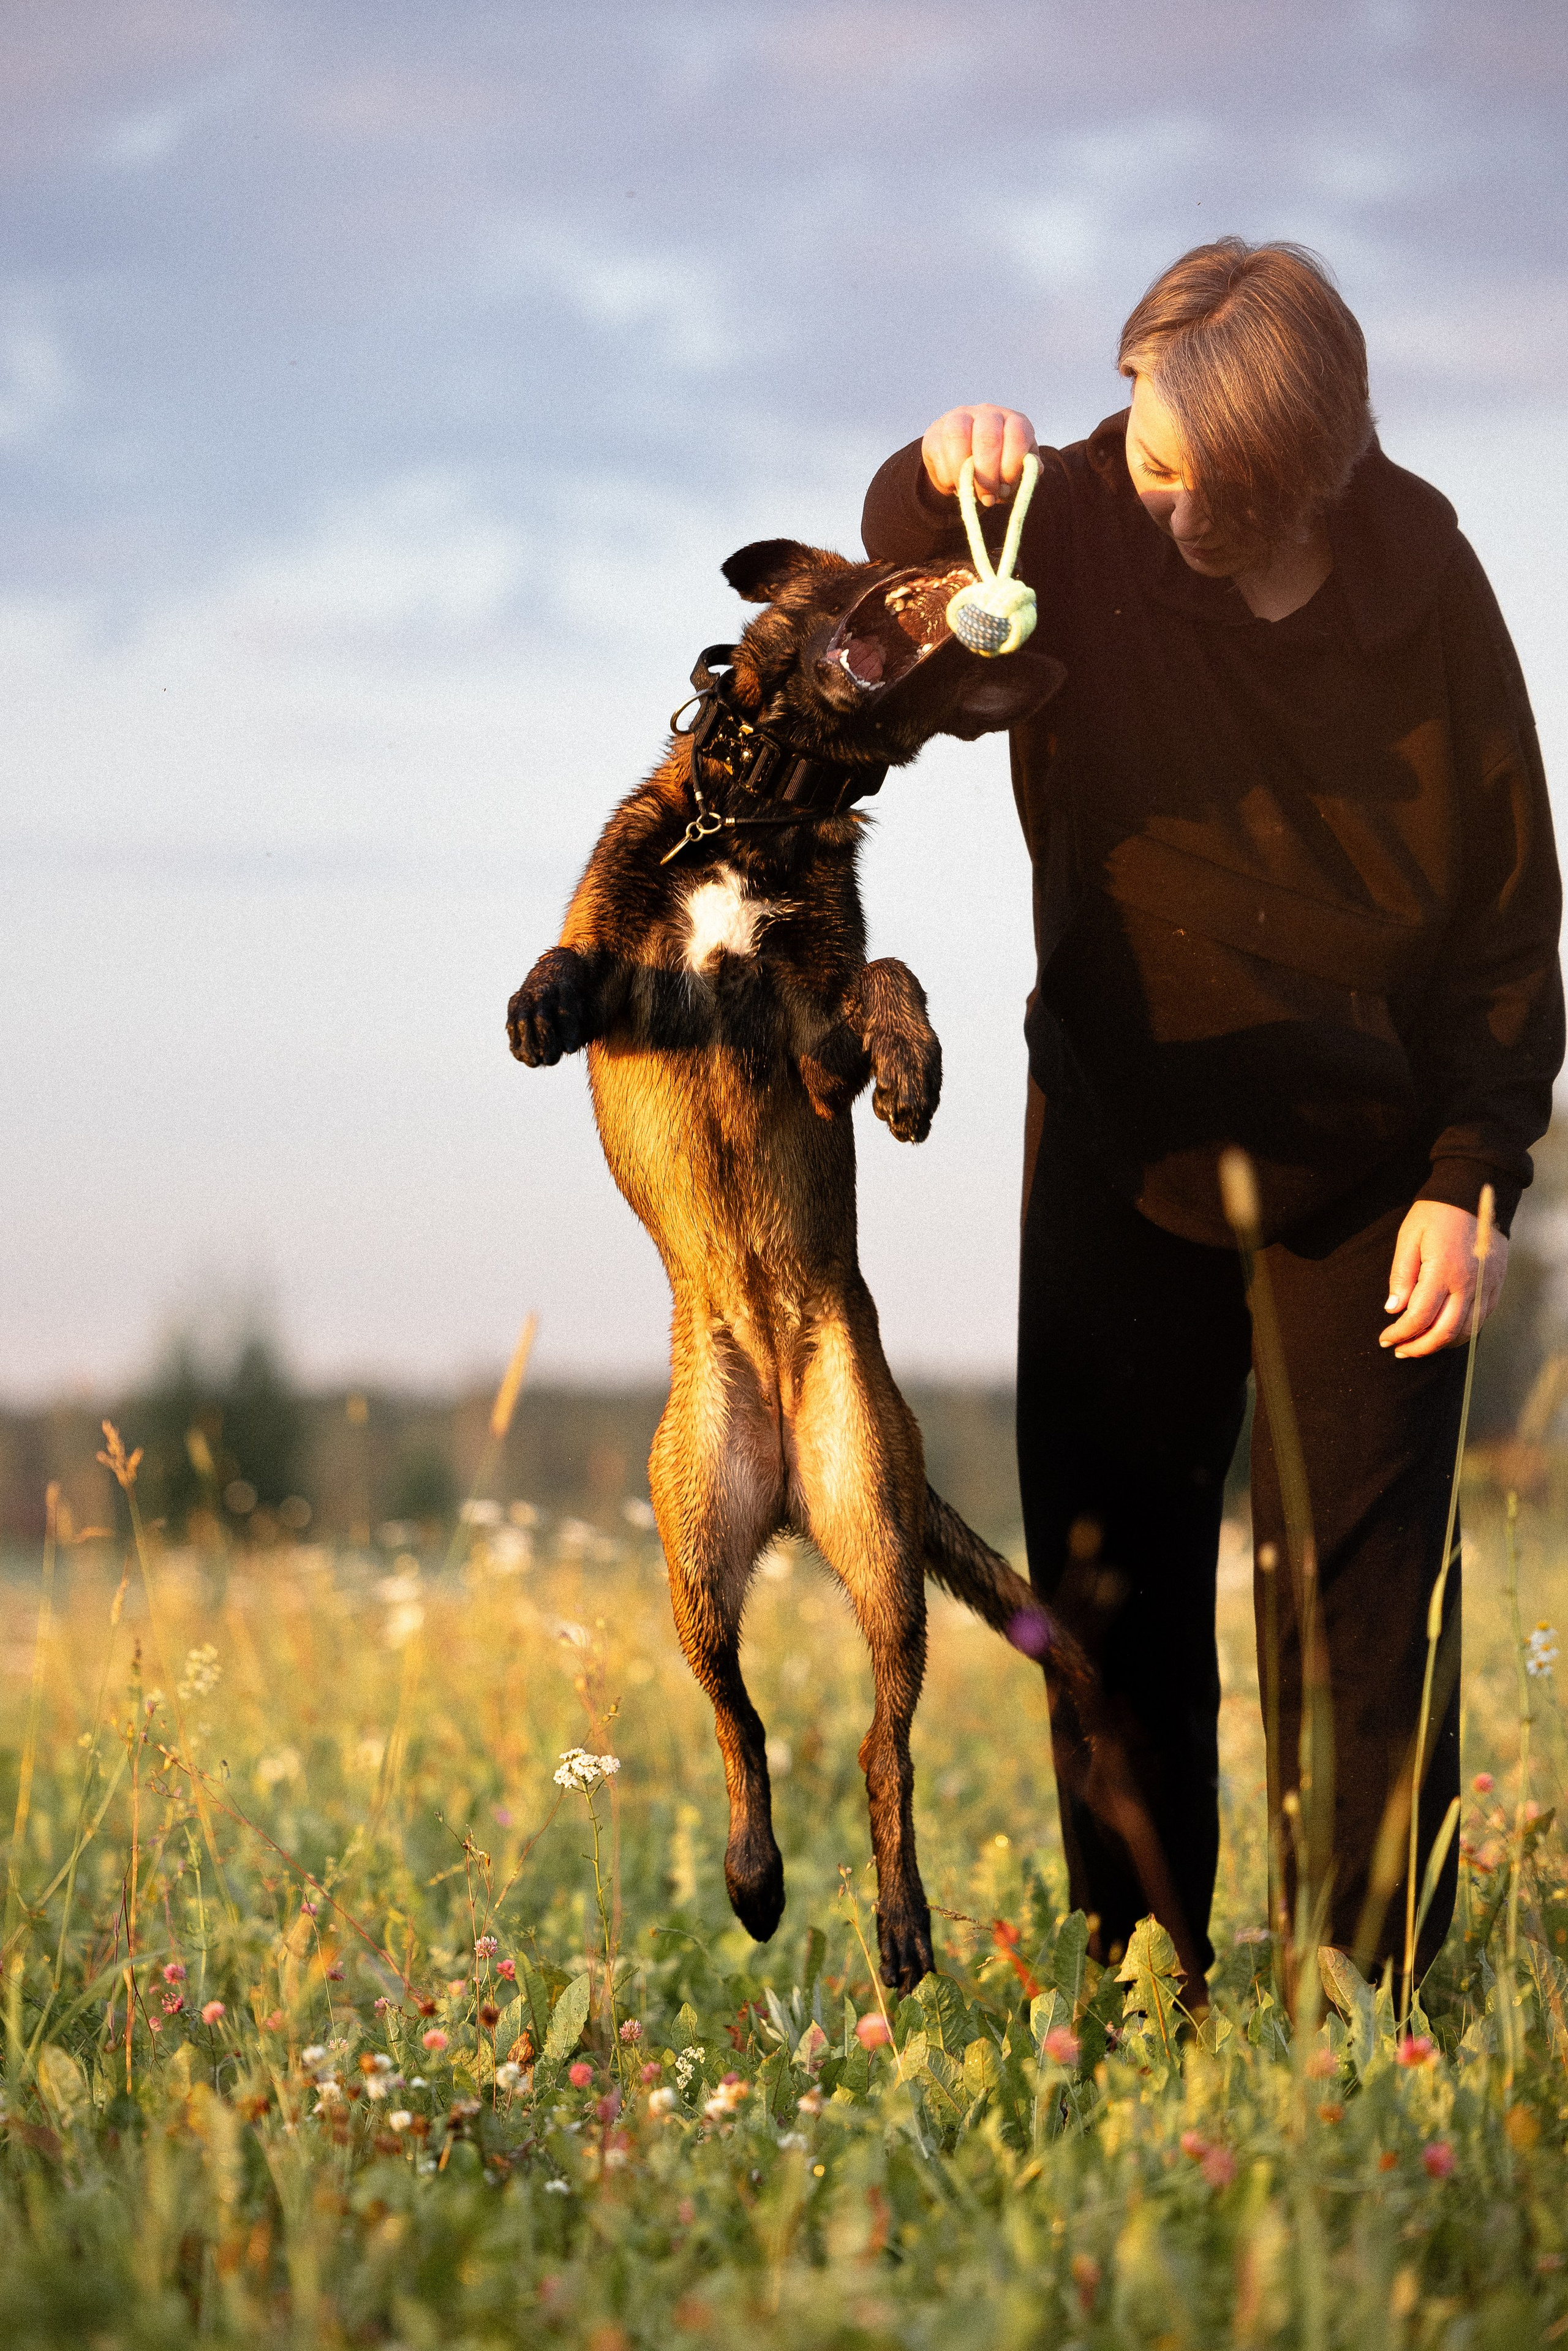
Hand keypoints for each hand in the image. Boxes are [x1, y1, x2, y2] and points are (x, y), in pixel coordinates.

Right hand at [921, 405, 1037, 506]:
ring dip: (963, 474)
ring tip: (969, 493)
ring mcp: (959, 418)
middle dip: (987, 474)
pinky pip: (939, 453)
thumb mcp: (1015, 472)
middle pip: (988, 436)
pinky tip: (955, 484)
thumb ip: (1026, 473)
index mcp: (1013, 421)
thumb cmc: (997, 469)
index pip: (1017, 434)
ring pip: (958, 438)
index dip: (1011, 464)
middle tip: (987, 497)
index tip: (1005, 487)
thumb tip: (1035, 469)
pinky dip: (947, 477)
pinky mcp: (936, 432)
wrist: (964, 464)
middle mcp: (988, 413)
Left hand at [1380, 1200, 1506, 1357]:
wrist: (1475, 1191)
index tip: (1385, 1338)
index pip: (1419, 1317)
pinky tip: (1445, 1332)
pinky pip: (1481, 1319)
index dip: (1400, 1333)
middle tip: (1400, 1350)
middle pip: (1445, 1332)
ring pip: (1466, 1331)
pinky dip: (1462, 1333)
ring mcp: (1486, 1285)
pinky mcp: (1495, 1284)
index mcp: (1443, 1270)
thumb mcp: (1409, 1237)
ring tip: (1419, 1345)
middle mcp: (1468, 1282)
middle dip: (1419, 1347)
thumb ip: (1401, 1275)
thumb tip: (1393, 1309)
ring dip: (1441, 1344)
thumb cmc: (1436, 1213)